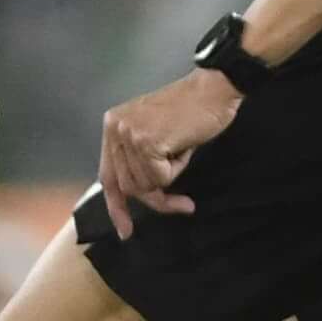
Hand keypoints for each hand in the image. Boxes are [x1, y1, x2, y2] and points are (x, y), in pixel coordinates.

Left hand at [95, 63, 245, 237]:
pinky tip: (184, 146)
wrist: (214, 89)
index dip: (116, 207)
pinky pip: (161, 179)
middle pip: (128, 186)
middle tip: (182, 199)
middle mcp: (114, 128)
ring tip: (181, 148)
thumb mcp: (155, 133)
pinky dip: (178, 170)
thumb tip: (136, 196)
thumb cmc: (192, 112)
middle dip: (155, 194)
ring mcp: (128, 134)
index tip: (125, 232)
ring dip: (170, 176)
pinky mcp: (146, 142)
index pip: (108, 176)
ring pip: (145, 185)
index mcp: (113, 125)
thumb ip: (138, 159)